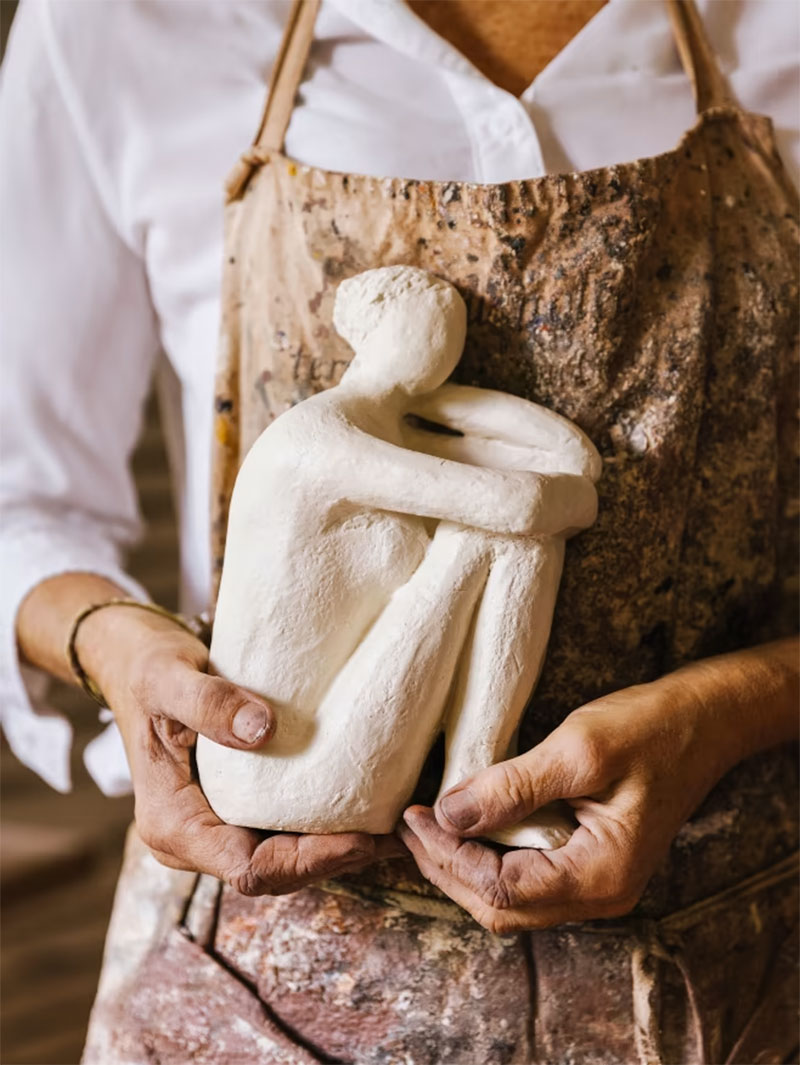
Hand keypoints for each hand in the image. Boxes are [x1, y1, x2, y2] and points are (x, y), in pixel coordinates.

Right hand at [79, 604, 400, 894]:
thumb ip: (209, 703)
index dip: (306, 861)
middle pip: (273, 874)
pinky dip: (324, 827)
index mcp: (171, 824)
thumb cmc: (146, 670)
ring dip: (335, 849)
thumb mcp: (169, 678)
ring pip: (283, 860)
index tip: (358, 838)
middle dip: (333, 860)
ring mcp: (215, 827)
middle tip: (394, 834)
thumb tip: (263, 729)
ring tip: (395, 827)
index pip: (247, 869)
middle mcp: (194, 838)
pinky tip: (367, 807)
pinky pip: (282, 831)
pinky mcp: (235, 809)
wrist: (134, 662)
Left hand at [399, 644, 797, 932]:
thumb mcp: (577, 751)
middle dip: (447, 870)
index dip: (448, 855)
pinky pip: (529, 879)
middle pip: (502, 908)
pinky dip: (489, 860)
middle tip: (409, 827)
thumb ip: (511, 788)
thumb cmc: (648, 729)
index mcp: (600, 875)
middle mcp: (600, 894)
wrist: (702, 721)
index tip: (415, 817)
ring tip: (427, 828)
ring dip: (464, 868)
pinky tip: (467, 829)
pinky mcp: (592, 863)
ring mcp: (598, 883)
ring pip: (512, 900)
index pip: (501, 888)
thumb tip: (448, 816)